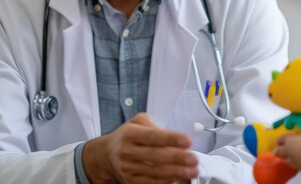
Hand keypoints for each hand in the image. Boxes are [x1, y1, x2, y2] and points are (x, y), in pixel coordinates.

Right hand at [82, 113, 198, 183]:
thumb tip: (173, 137)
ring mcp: (128, 168)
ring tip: (192, 171)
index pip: (152, 136)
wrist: (106, 155)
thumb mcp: (137, 122)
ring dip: (176, 172)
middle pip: (155, 156)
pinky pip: (151, 183)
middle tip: (194, 159)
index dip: (171, 138)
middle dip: (177, 158)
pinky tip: (180, 179)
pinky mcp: (131, 181)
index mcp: (129, 134)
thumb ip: (154, 125)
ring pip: (155, 172)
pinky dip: (167, 182)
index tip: (188, 140)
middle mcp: (127, 151)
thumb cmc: (127, 136)